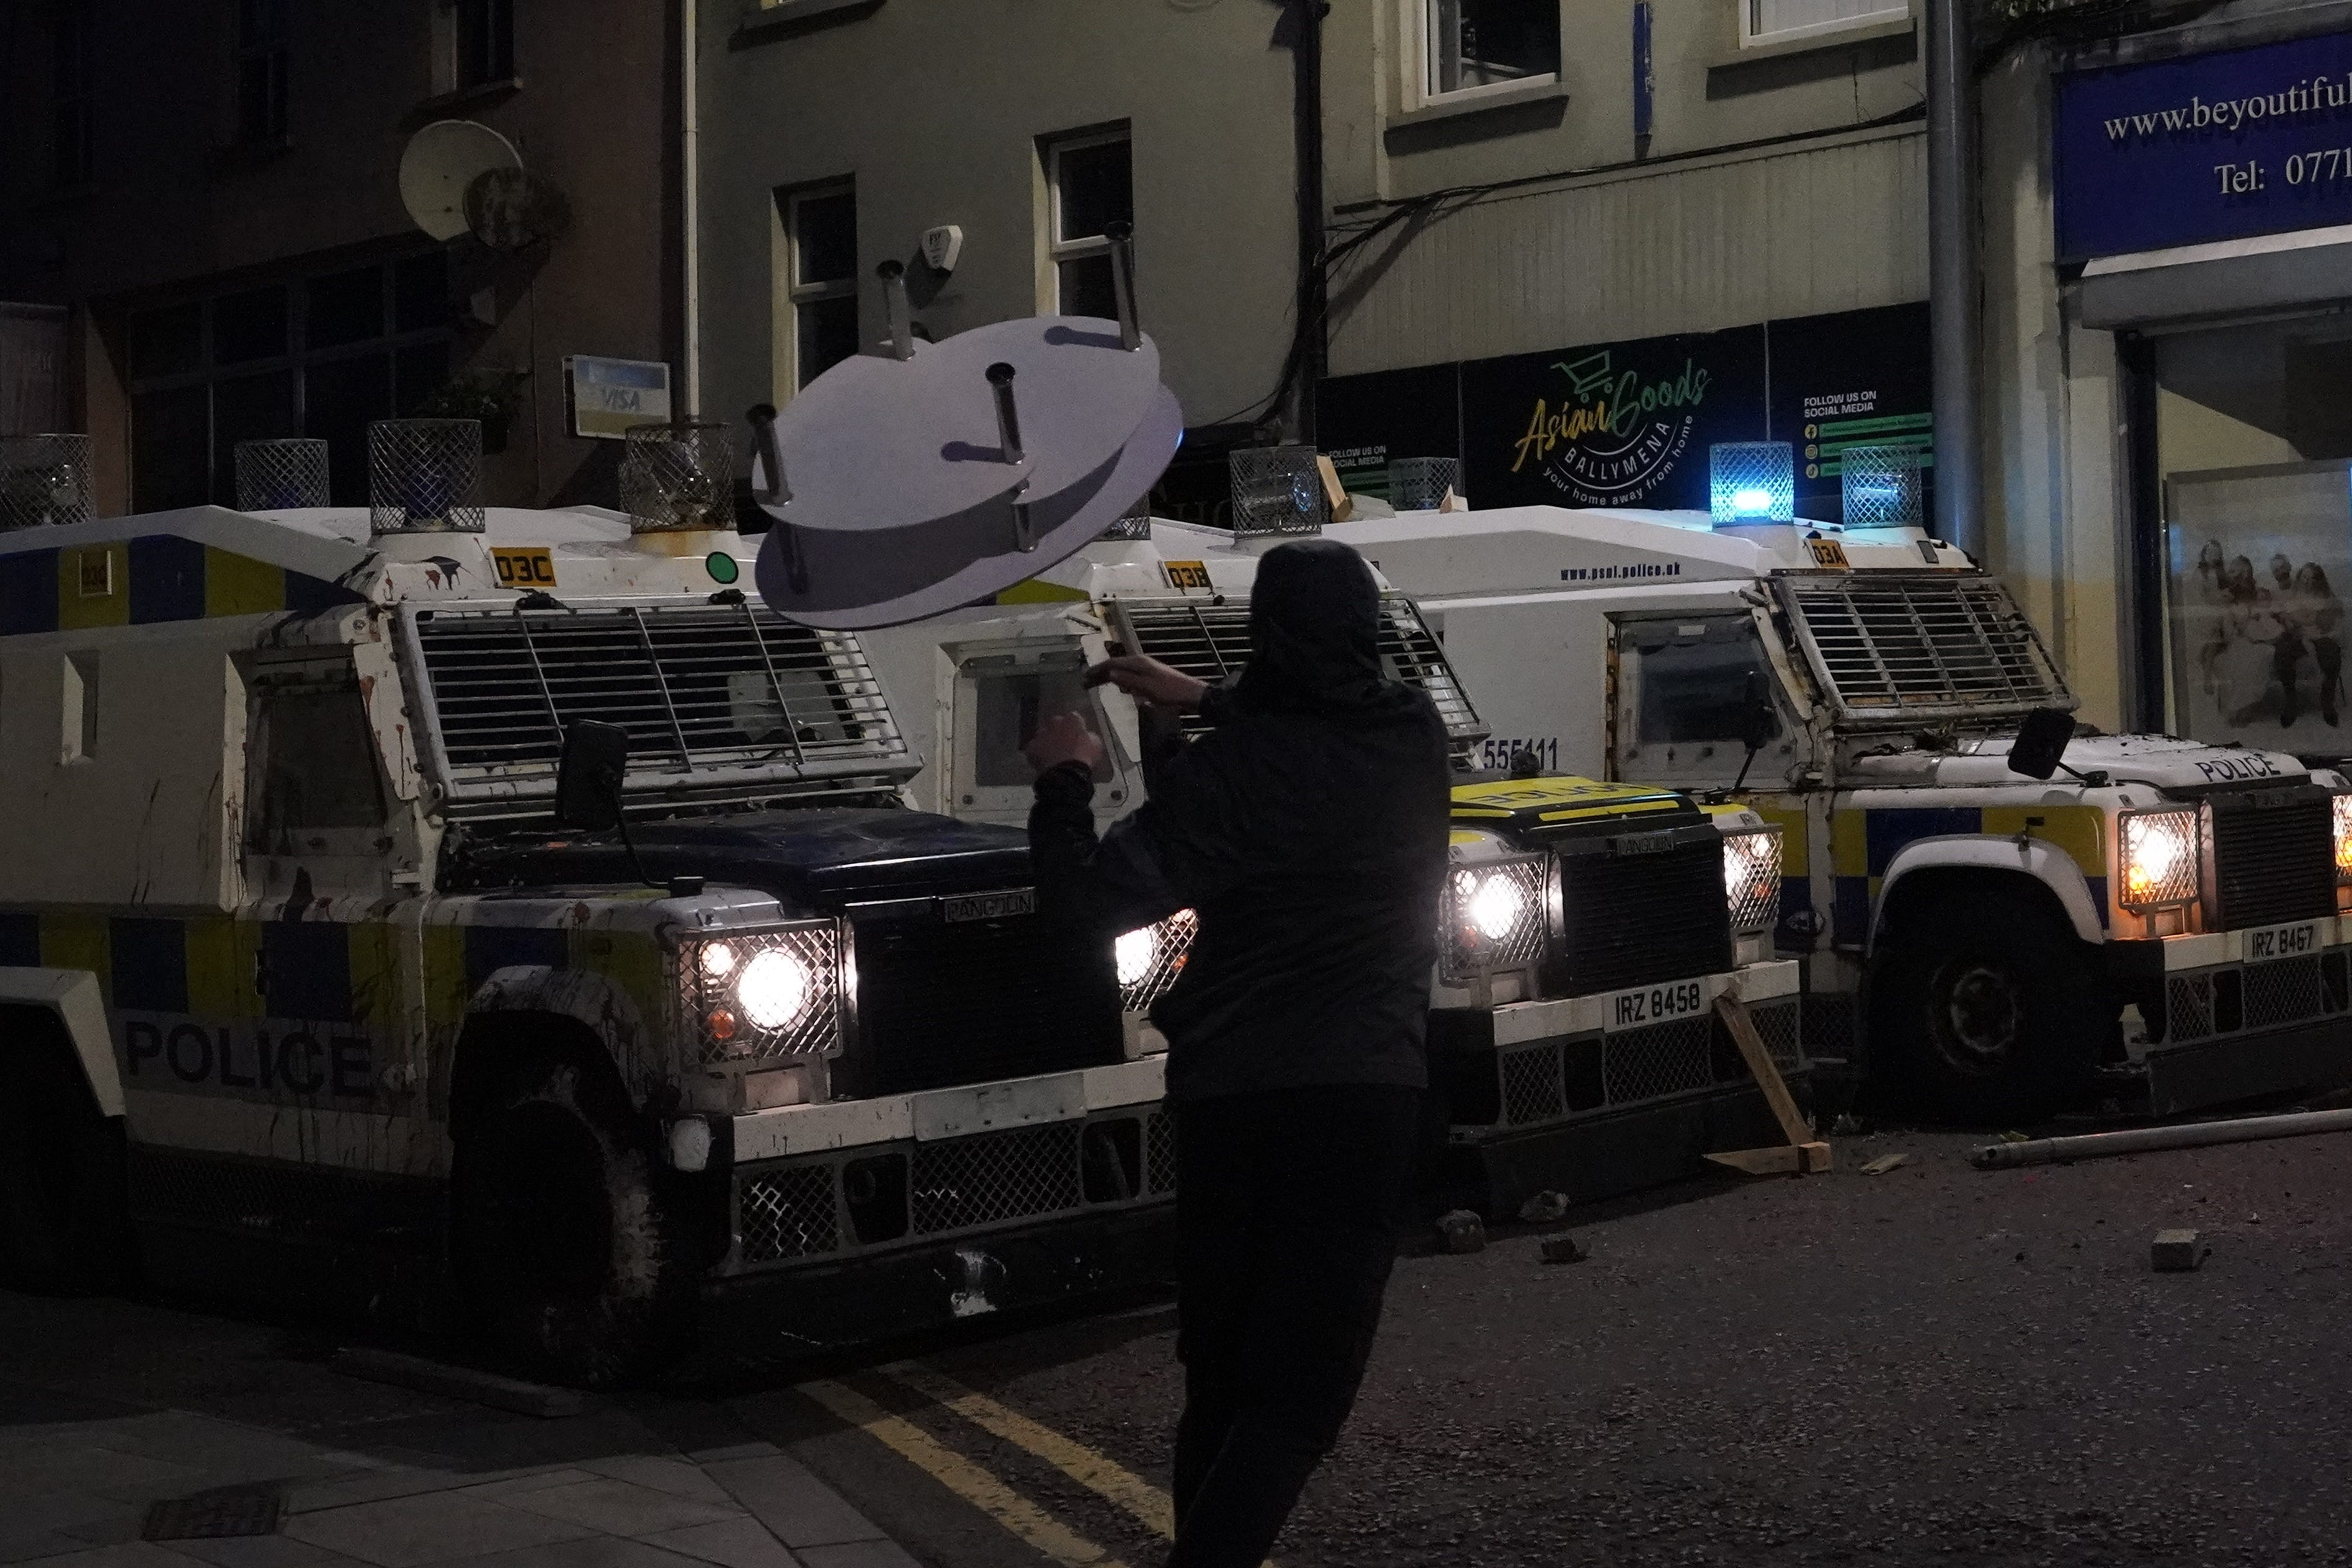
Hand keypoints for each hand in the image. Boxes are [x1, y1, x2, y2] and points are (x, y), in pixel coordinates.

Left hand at [1026, 710, 1106, 774]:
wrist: (1066, 771)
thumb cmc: (1084, 756)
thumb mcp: (1096, 745)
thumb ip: (1090, 736)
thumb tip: (1087, 736)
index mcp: (1072, 719)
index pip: (1074, 718)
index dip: (1076, 727)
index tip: (1078, 736)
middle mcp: (1055, 721)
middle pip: (1057, 724)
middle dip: (1060, 731)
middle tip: (1065, 744)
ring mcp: (1042, 733)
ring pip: (1044, 735)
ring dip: (1048, 741)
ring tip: (1054, 754)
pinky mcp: (1033, 746)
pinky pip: (1035, 747)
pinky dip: (1038, 752)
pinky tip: (1044, 760)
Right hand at [1085, 654, 1208, 712]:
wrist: (1189, 694)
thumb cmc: (1168, 691)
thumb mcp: (1146, 687)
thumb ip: (1127, 680)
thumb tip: (1109, 673)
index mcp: (1137, 662)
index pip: (1112, 663)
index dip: (1097, 670)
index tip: (1084, 677)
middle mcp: (1139, 663)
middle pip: (1115, 666)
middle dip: (1099, 674)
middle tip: (1085, 683)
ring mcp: (1145, 669)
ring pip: (1121, 671)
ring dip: (1108, 678)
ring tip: (1095, 685)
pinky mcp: (1149, 677)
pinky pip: (1129, 677)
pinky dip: (1120, 681)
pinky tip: (1118, 688)